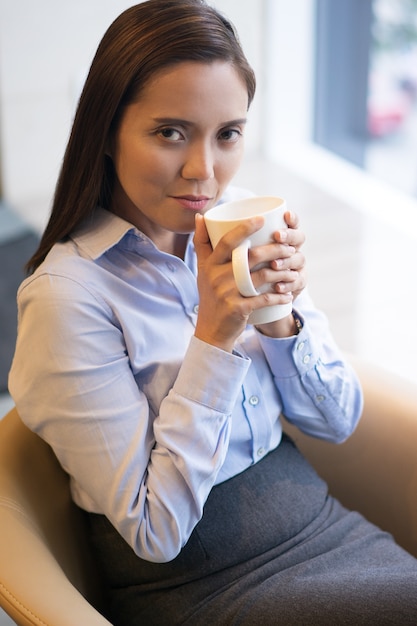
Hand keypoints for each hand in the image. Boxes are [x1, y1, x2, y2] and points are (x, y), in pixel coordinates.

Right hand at [193, 212, 300, 350]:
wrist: (211, 330)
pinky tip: (288, 295)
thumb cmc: (210, 295)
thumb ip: (202, 243)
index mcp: (210, 264)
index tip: (262, 219)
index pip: (228, 242)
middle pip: (251, 257)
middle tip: (290, 248)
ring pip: (261, 276)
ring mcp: (227, 293)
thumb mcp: (203, 270)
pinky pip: (263, 299)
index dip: (245, 228)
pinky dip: (278, 297)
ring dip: (282, 273)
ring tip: (293, 271)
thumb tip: (201, 216)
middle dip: (274, 250)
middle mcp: (217, 277)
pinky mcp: (238, 309)